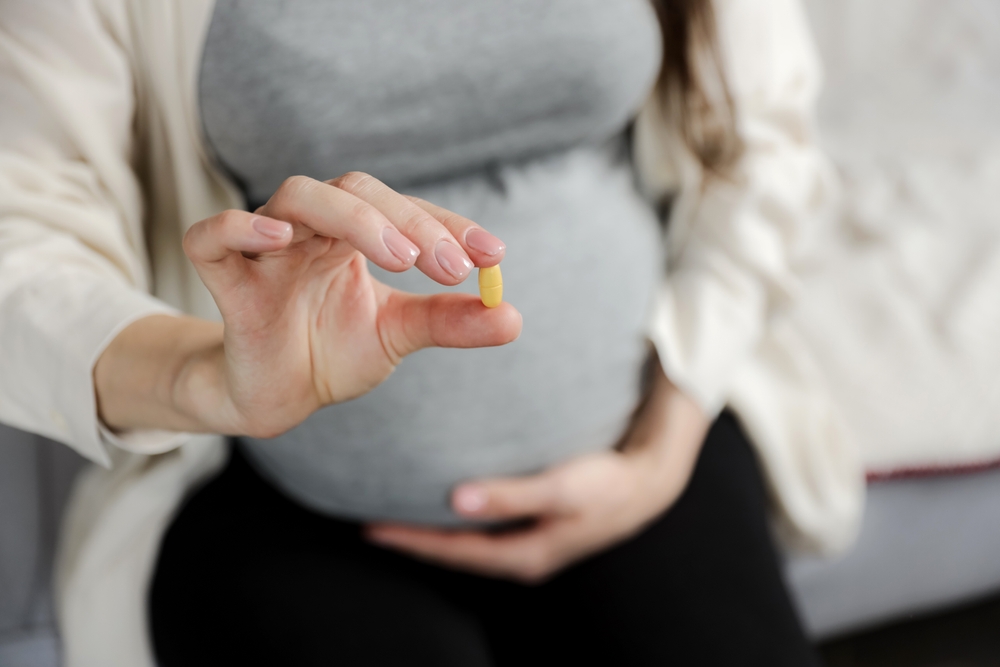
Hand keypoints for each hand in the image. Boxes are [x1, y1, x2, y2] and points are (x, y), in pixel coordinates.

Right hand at [95, 173, 521, 435]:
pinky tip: (280, 237)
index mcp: (352, 235)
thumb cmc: (333, 352)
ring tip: (400, 258)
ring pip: (297, 197)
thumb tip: (513, 318)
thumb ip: (449, 321)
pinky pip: (211, 237)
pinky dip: (238, 227)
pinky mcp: (227, 281)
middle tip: (452, 267)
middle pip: (353, 190)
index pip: (403, 208)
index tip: (493, 257)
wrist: (278, 397)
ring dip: (353, 219)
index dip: (449, 226)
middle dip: (409, 222)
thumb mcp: (398, 335)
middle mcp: (311, 230)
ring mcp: (266, 251)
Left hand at [367, 366, 708, 582]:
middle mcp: (523, 554)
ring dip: (436, 529)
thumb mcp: (561, 489)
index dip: (412, 542)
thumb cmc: (607, 483)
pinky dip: (461, 516)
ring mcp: (530, 541)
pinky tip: (448, 498)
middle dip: (416, 539)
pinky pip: (485, 526)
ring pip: (469, 540)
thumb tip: (455, 501)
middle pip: (456, 551)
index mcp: (525, 554)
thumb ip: (510, 494)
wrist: (648, 480)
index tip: (373, 529)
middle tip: (372, 523)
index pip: (454, 552)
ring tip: (399, 511)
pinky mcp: (536, 524)